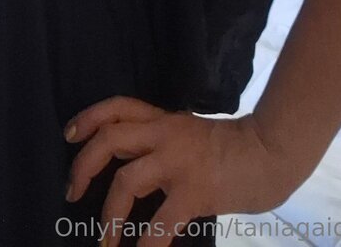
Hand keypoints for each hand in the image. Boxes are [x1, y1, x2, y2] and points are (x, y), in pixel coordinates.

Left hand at [64, 96, 298, 246]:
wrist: (271, 153)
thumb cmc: (232, 149)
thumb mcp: (191, 135)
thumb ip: (162, 144)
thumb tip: (131, 166)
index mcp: (165, 120)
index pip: (118, 107)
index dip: (89, 118)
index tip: (69, 135)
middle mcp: (166, 134)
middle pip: (110, 138)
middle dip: (83, 166)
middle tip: (72, 191)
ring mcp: (179, 162)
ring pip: (126, 179)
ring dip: (108, 214)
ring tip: (104, 240)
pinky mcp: (195, 191)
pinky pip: (160, 223)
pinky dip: (146, 244)